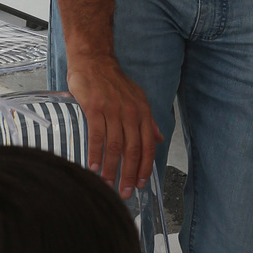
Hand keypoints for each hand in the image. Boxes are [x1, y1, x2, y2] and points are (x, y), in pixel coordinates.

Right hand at [62, 52, 161, 196]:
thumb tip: (159, 138)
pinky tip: (92, 167)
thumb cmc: (113, 81)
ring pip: (114, 146)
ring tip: (107, 184)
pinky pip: (96, 136)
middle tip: (125, 192)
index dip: (145, 167)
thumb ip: (149, 121)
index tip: (141, 184)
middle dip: (129, 174)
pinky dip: (95, 154)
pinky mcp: (95, 108)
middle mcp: (131, 113)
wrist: (94, 61)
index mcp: (143, 113)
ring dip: (111, 168)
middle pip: (132, 150)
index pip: (148, 145)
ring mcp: (113, 111)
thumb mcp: (138, 98)